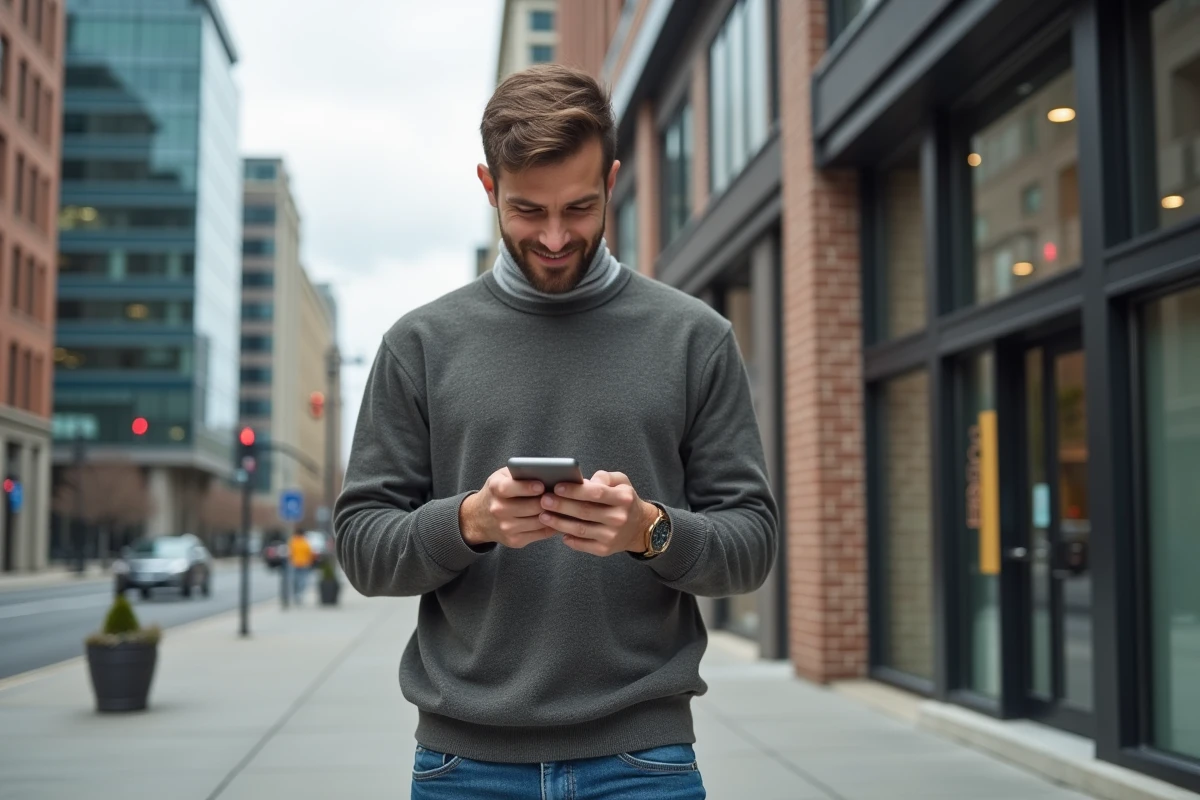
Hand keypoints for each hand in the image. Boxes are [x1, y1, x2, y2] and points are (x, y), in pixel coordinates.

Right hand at [459, 467, 556, 548]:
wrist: (479, 518)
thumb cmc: (498, 492)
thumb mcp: (503, 477)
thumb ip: (520, 472)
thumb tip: (548, 473)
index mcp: (495, 489)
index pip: (510, 488)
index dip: (527, 487)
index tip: (541, 485)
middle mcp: (498, 509)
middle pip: (531, 506)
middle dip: (549, 500)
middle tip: (563, 495)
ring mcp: (506, 527)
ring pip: (539, 521)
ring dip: (554, 513)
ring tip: (565, 505)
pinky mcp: (515, 541)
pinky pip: (541, 533)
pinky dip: (552, 525)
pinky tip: (559, 517)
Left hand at [537, 470, 656, 556]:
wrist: (639, 527)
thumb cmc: (624, 500)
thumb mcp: (621, 482)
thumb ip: (603, 477)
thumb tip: (583, 482)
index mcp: (623, 498)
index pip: (596, 493)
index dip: (575, 490)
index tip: (556, 487)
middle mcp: (619, 518)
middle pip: (585, 511)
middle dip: (561, 506)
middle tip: (544, 500)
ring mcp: (612, 536)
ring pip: (580, 529)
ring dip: (559, 523)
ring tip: (543, 515)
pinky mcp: (605, 550)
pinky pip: (582, 545)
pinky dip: (569, 539)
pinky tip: (558, 532)